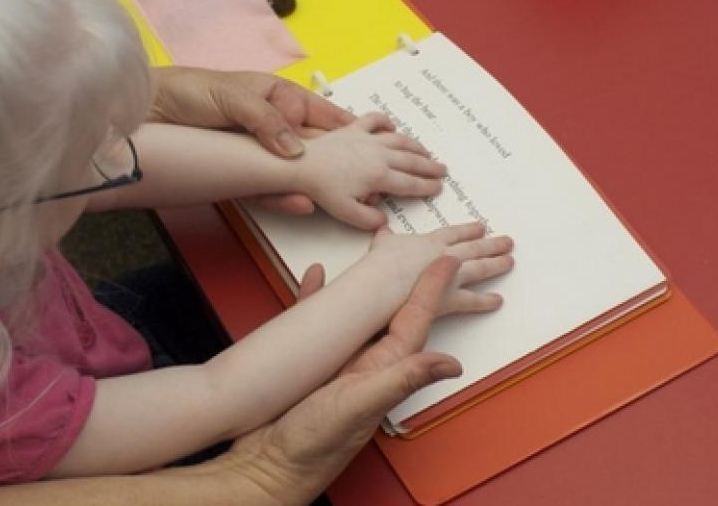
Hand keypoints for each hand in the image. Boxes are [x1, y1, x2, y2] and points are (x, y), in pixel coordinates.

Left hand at [150, 67, 356, 214]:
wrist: (144, 112)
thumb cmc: (188, 91)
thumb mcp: (230, 96)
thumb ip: (265, 120)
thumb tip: (296, 150)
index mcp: (277, 98)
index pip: (320, 115)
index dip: (346, 129)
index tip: (371, 143)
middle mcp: (272, 127)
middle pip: (313, 148)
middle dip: (338, 164)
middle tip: (366, 181)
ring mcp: (257, 153)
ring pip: (294, 172)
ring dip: (313, 185)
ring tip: (338, 199)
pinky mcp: (238, 174)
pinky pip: (266, 187)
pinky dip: (282, 197)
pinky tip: (299, 202)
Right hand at [226, 256, 475, 503]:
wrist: (267, 468)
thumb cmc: (314, 447)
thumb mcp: (359, 407)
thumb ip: (400, 381)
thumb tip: (450, 364)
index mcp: (383, 371)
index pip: (414, 321)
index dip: (432, 289)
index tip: (447, 261)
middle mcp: (365, 365)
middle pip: (393, 313)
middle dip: (410, 282)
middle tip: (425, 249)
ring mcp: (338, 365)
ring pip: (357, 315)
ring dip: (367, 288)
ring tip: (376, 258)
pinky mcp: (309, 365)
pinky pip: (316, 324)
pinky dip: (316, 300)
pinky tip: (314, 280)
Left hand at [292, 113, 446, 228]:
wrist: (301, 164)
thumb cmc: (322, 190)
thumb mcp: (347, 213)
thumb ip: (370, 221)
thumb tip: (385, 220)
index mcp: (380, 176)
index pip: (410, 183)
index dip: (427, 186)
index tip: (438, 188)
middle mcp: (379, 155)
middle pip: (411, 161)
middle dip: (430, 166)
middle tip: (442, 170)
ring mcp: (367, 140)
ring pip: (399, 140)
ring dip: (416, 146)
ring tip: (426, 151)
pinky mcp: (354, 129)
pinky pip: (374, 120)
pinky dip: (385, 121)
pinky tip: (392, 126)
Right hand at [356, 222, 511, 313]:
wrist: (384, 282)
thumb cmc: (382, 263)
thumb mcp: (382, 243)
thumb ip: (386, 237)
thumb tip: (382, 229)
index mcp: (430, 242)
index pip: (454, 234)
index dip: (468, 230)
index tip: (481, 228)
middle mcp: (445, 256)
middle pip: (473, 248)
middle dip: (491, 244)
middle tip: (507, 242)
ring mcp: (450, 276)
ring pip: (479, 268)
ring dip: (495, 264)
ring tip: (509, 261)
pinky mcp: (450, 298)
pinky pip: (472, 301)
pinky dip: (485, 301)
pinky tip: (498, 300)